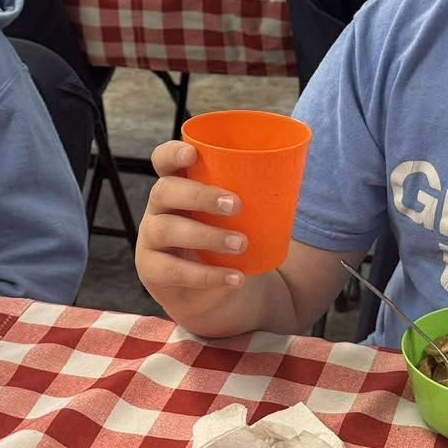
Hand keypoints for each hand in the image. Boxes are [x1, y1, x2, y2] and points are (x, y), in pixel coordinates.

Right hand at [135, 139, 250, 323]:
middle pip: (164, 191)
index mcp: (178, 187)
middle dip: (199, 195)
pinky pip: (173, 271)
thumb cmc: (229, 241)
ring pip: (165, 229)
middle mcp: (158, 209)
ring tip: (241, 244)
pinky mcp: (153, 271)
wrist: (216, 294)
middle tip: (236, 204)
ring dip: (206, 235)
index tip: (193, 154)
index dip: (171, 154)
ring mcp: (150, 240)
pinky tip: (236, 278)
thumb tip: (297, 166)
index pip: (163, 162)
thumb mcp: (237, 216)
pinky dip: (208, 275)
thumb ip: (252, 194)